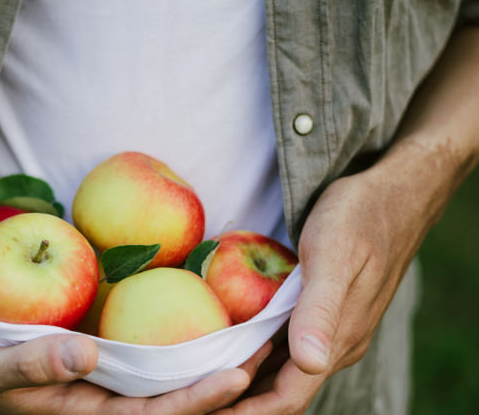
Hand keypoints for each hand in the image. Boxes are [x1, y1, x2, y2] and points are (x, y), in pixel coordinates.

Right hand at [0, 313, 272, 413]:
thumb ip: (31, 362)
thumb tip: (85, 353)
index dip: (197, 402)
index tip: (237, 374)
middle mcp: (112, 406)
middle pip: (181, 405)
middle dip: (227, 388)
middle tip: (272, 352)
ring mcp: (118, 385)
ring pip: (178, 382)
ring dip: (219, 365)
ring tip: (264, 336)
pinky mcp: (117, 362)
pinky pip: (163, 358)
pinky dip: (193, 345)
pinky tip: (220, 318)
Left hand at [213, 169, 432, 413]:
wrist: (394, 192)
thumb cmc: (360, 216)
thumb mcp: (334, 255)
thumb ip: (321, 310)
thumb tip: (310, 362)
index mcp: (339, 340)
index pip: (289, 396)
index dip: (247, 411)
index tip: (206, 413)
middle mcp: (333, 344)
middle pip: (281, 389)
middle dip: (239, 398)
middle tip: (189, 393)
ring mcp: (328, 329)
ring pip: (282, 369)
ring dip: (245, 376)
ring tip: (199, 375)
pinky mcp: (321, 312)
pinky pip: (284, 344)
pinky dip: (256, 351)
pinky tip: (229, 342)